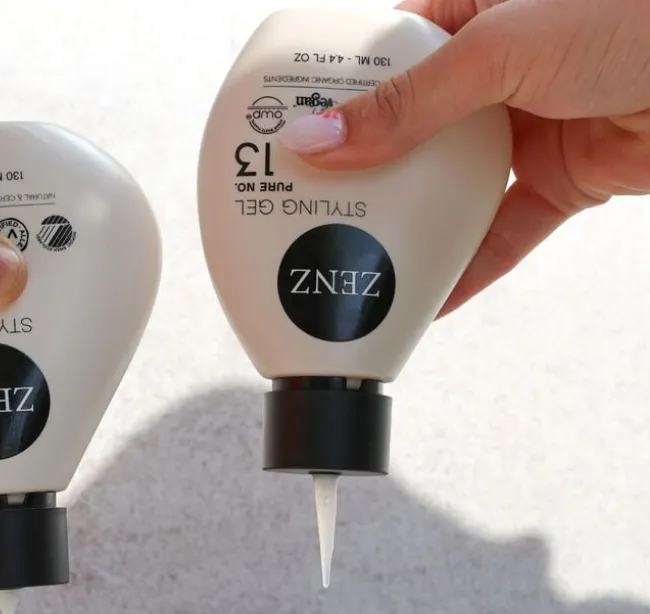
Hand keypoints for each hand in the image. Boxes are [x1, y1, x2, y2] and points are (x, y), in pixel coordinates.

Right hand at [276, 0, 649, 314]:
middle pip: (409, 130)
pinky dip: (469, 266)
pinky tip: (427, 296)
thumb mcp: (502, 46)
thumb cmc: (635, 14)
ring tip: (356, 256)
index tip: (288, 134)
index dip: (335, 93)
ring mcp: (526, 126)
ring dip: (412, 224)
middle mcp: (496, 69)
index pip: (383, 52)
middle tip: (308, 207)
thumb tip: (318, 140)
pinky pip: (502, 231)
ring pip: (451, 186)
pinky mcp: (560, 179)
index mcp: (475, 8)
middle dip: (365, 173)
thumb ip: (406, 103)